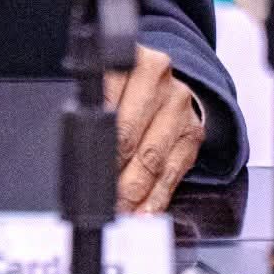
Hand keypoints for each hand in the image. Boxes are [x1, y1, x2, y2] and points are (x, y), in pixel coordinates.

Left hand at [104, 44, 204, 213]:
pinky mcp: (193, 132)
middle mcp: (158, 79)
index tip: (88, 167)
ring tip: (120, 212)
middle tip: (102, 199)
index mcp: (129, 60)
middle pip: (131, 135)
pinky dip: (156, 198)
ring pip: (153, 159)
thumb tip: (80, 147)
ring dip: (135, 193)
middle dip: (114, 174)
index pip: (109, 102)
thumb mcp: (105, 80)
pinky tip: (144, 212)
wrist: (161, 79)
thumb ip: (94, 104)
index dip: (98, 140)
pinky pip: (173, 173)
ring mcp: (179, 105)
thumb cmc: (123, 82)